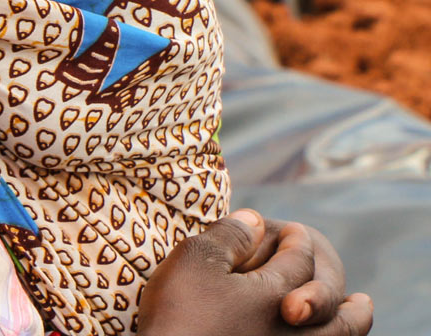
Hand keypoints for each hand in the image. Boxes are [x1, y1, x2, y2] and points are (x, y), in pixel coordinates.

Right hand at [136, 210, 373, 335]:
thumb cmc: (180, 314)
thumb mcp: (195, 260)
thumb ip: (229, 235)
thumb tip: (255, 218)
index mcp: (276, 294)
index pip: (298, 261)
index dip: (297, 243)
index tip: (296, 233)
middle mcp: (293, 332)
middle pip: (339, 317)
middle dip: (350, 307)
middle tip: (363, 301)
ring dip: (350, 333)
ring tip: (356, 326)